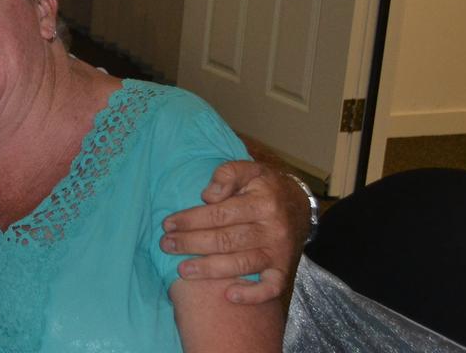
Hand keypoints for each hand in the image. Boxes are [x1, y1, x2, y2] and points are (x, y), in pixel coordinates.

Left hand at [159, 161, 309, 303]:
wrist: (299, 205)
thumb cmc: (263, 186)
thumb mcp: (248, 169)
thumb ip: (227, 174)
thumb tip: (207, 196)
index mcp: (262, 202)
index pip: (219, 214)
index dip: (191, 220)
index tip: (168, 224)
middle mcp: (273, 229)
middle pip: (226, 240)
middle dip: (191, 244)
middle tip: (166, 245)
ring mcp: (279, 251)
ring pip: (242, 264)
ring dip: (210, 269)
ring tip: (182, 269)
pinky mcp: (284, 269)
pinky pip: (271, 287)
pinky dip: (253, 294)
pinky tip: (229, 296)